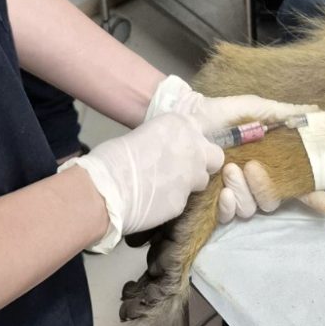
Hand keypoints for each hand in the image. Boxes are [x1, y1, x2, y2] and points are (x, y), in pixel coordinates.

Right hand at [62, 114, 223, 252]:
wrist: (108, 188)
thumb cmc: (115, 155)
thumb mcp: (145, 135)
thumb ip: (164, 141)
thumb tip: (165, 150)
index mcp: (181, 124)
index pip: (206, 127)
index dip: (197, 140)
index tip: (188, 146)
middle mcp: (193, 147)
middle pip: (216, 157)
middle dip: (205, 163)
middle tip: (186, 169)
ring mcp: (192, 176)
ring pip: (204, 181)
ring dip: (191, 183)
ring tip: (168, 186)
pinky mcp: (185, 201)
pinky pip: (185, 200)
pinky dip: (174, 200)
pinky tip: (156, 201)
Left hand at [144, 77, 324, 224]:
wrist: (183, 123)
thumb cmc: (217, 114)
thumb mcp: (250, 108)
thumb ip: (280, 113)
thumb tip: (313, 112)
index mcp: (268, 161)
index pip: (296, 183)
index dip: (312, 195)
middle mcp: (255, 181)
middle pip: (273, 200)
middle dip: (263, 186)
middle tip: (248, 166)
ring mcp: (236, 194)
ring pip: (252, 208)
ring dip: (243, 191)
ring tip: (227, 171)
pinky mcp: (214, 204)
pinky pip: (231, 216)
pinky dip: (229, 206)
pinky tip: (222, 192)